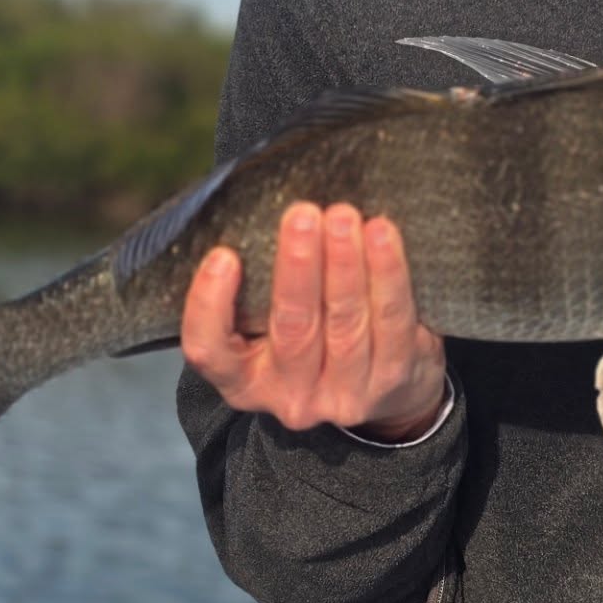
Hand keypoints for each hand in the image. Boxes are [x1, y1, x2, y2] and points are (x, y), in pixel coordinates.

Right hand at [181, 202, 447, 441]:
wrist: (389, 390)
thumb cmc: (317, 337)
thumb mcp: (271, 328)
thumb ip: (257, 287)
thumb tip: (258, 206)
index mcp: (244, 381)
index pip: (209, 351)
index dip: (209, 306)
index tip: (223, 255)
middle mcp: (291, 396)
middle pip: (293, 328)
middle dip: (298, 266)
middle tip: (302, 214)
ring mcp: (345, 394)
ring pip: (345, 321)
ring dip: (345, 262)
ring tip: (342, 216)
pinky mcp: (393, 378)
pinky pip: (392, 318)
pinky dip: (387, 272)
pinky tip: (381, 234)